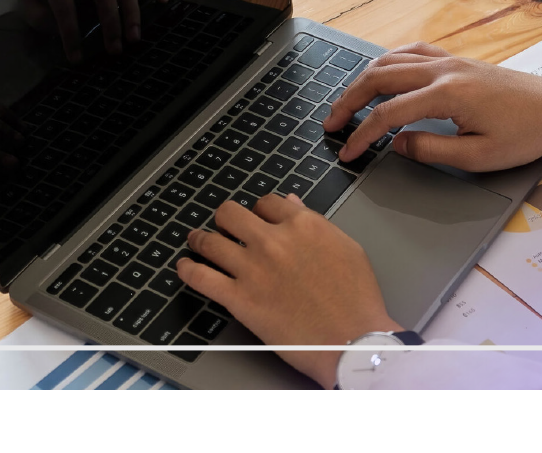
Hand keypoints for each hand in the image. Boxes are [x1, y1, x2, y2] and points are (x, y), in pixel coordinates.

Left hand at [177, 194, 401, 389]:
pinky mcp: (239, 299)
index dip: (259, 210)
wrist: (352, 339)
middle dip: (226, 218)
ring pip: (210, 241)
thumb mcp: (347, 247)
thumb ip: (316, 222)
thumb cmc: (357, 299)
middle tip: (224, 226)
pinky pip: (201, 277)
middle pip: (231, 214)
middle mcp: (272, 241)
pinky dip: (187, 270)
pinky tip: (184, 267)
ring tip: (195, 241)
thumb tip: (292, 205)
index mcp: (302, 225)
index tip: (256, 219)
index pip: (266, 203)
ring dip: (200, 239)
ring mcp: (252, 269)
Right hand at [323, 42, 541, 171]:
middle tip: (331, 124)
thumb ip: (432, 151)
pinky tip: (378, 76)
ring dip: (363, 80)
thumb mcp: (478, 156)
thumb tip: (398, 144)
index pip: (389, 114)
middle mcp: (444, 70)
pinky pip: (410, 52)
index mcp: (448, 94)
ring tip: (348, 102)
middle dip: (350, 101)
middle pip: (380, 77)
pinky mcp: (456, 60)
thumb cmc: (525, 133)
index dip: (363, 135)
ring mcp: (449, 60)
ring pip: (391, 59)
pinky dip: (386, 63)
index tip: (349, 153)